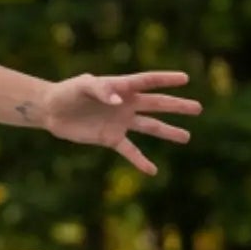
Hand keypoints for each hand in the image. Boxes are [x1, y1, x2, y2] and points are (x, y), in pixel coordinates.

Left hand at [40, 71, 200, 175]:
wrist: (52, 111)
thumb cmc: (67, 92)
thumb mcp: (82, 86)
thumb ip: (101, 90)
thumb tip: (121, 101)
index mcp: (122, 87)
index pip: (148, 81)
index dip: (166, 79)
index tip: (185, 78)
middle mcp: (126, 104)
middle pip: (157, 104)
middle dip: (177, 106)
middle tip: (198, 108)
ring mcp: (121, 122)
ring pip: (150, 127)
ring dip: (168, 132)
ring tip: (187, 137)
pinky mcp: (111, 138)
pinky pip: (130, 150)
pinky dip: (140, 160)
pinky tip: (153, 171)